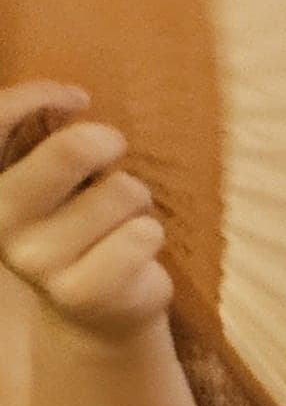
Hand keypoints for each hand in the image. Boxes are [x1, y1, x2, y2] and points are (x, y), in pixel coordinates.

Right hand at [0, 85, 172, 341]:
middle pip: (69, 151)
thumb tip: (75, 97)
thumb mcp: (58, 179)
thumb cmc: (82, 226)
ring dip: (136, 199)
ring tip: (124, 217)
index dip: (32, 97)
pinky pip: (143, 235)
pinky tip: (135, 248)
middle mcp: (2, 222)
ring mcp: (38, 260)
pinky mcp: (81, 290)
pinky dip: (151, 234)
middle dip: (105, 141)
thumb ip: (50, 143)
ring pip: (122, 191)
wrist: (97, 309)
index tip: (78, 96)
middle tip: (114, 147)